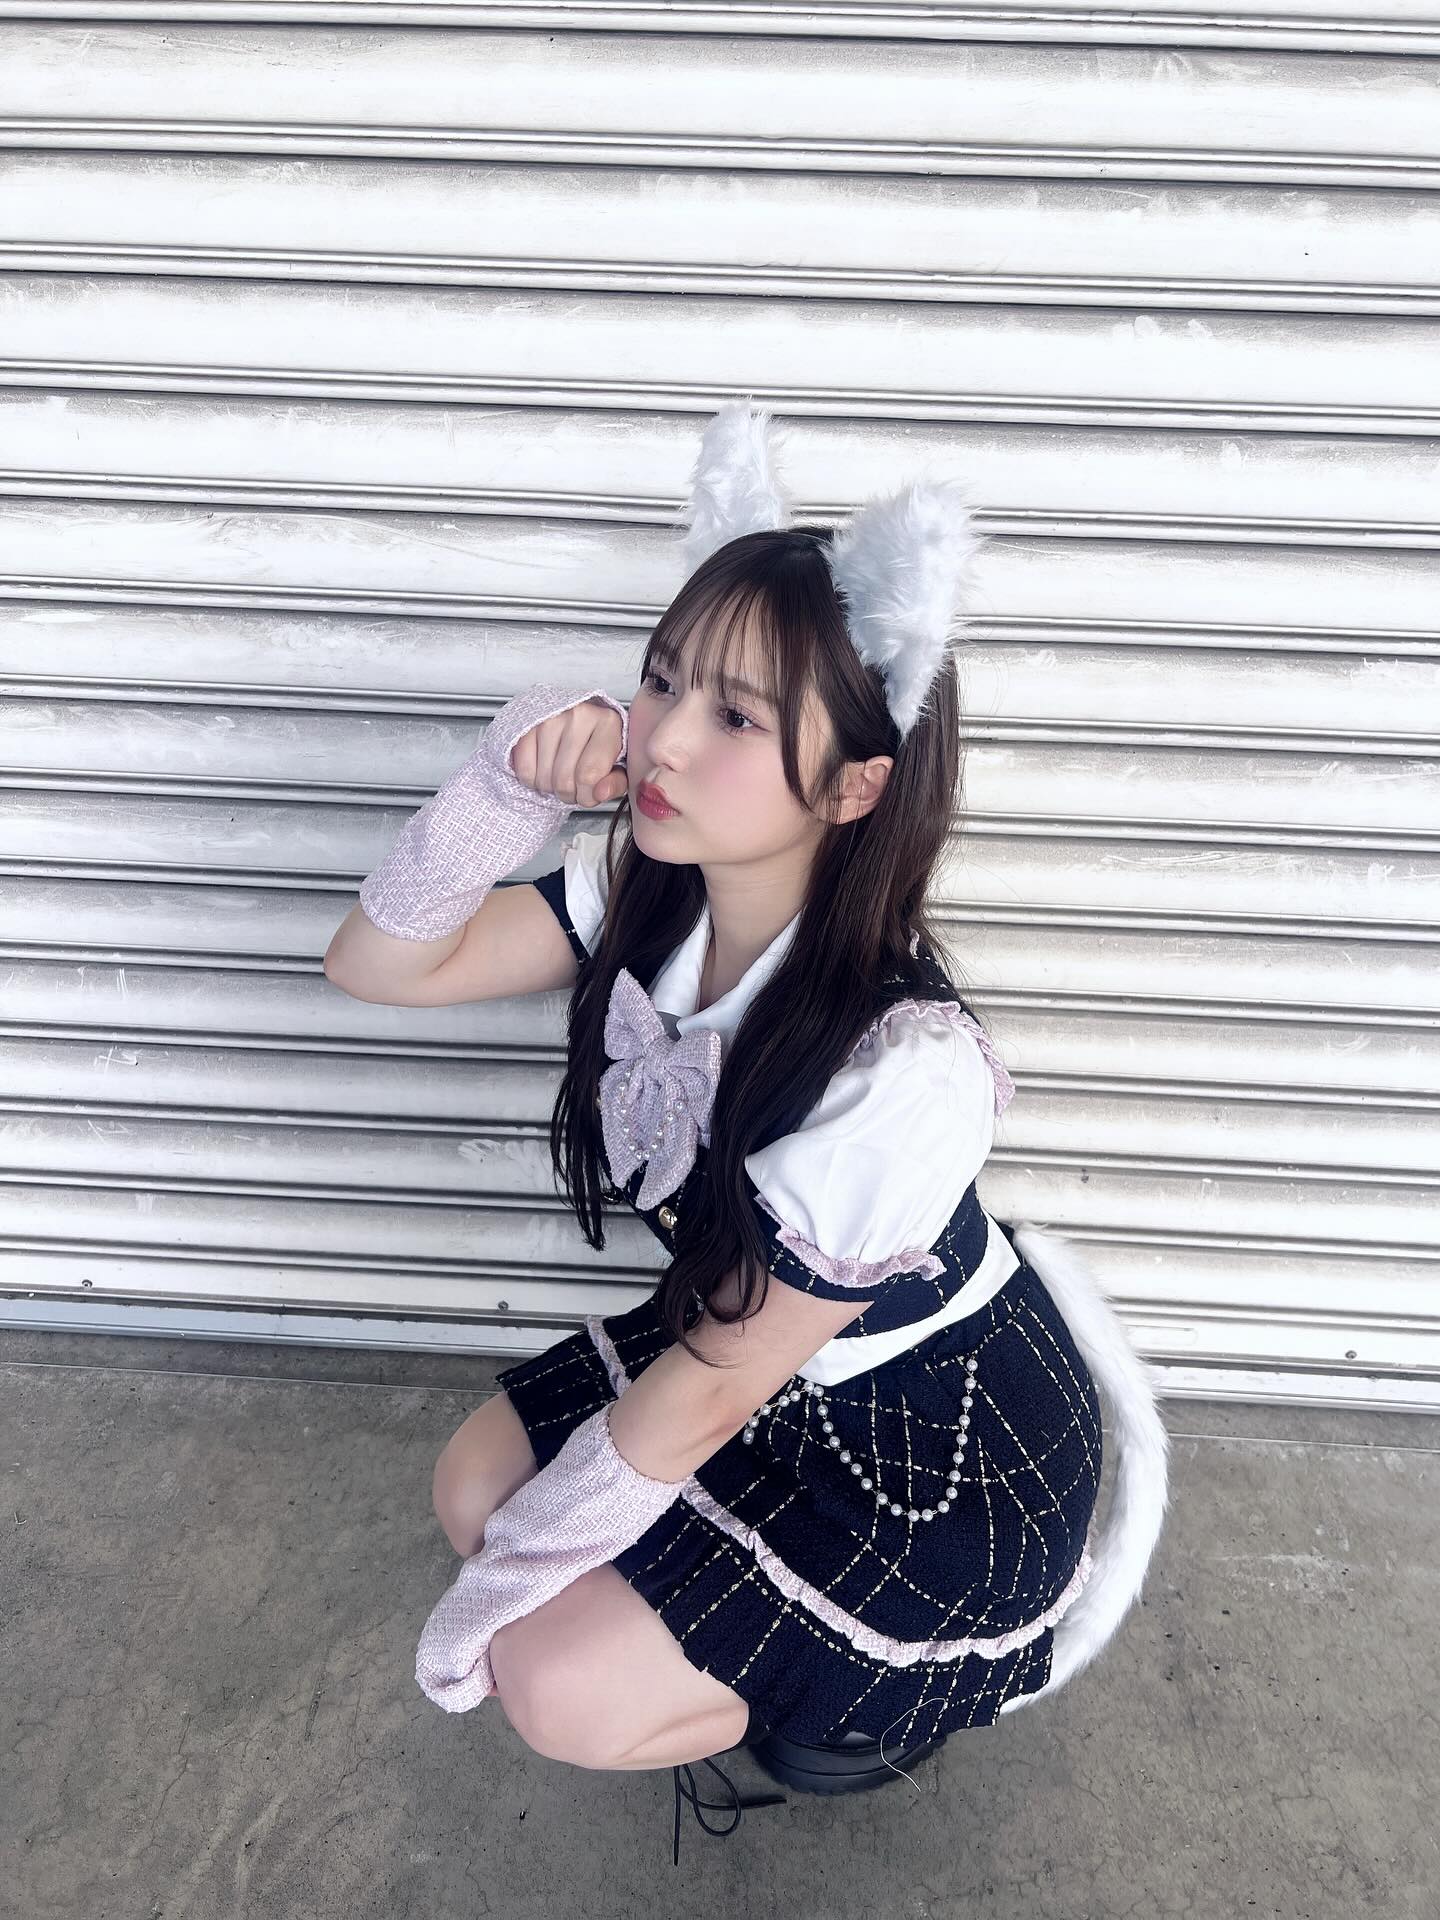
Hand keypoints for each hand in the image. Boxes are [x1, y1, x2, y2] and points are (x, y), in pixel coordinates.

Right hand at [509, 698, 626, 808]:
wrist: (581, 719)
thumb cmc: (600, 743)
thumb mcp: (619, 766)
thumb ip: (615, 784)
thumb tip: (600, 793)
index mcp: (608, 723)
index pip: (589, 775)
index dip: (587, 796)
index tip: (588, 794)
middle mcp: (579, 715)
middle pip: (563, 780)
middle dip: (568, 794)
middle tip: (574, 787)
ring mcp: (551, 717)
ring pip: (544, 777)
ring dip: (551, 788)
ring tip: (561, 777)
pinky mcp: (528, 724)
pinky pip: (524, 769)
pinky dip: (532, 779)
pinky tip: (544, 770)